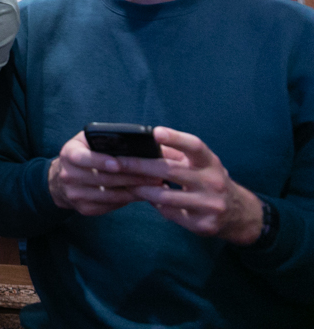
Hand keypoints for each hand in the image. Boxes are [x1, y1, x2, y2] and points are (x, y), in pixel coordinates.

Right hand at [48, 131, 159, 214]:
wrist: (62, 179)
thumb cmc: (84, 154)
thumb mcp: (88, 141)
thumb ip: (106, 138)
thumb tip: (138, 141)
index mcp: (69, 154)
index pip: (82, 158)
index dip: (101, 161)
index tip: (119, 164)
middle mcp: (68, 175)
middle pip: (102, 179)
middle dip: (131, 177)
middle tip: (155, 175)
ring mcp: (75, 194)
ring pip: (109, 195)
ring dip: (134, 191)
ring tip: (154, 186)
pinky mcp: (84, 208)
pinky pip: (110, 206)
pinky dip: (127, 200)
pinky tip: (142, 194)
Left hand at [120, 127, 263, 244]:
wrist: (239, 214)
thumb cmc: (209, 180)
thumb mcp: (201, 164)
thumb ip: (176, 154)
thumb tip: (142, 144)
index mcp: (210, 162)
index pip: (194, 146)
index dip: (175, 138)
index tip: (155, 132)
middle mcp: (213, 182)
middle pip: (170, 171)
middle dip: (139, 166)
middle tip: (116, 162)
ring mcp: (209, 205)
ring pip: (165, 196)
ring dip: (141, 189)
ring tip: (125, 183)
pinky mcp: (203, 224)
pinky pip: (170, 213)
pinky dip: (155, 204)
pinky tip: (145, 198)